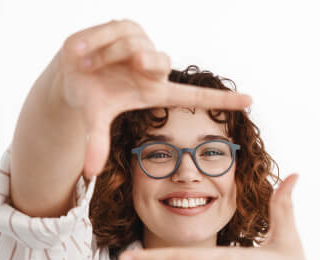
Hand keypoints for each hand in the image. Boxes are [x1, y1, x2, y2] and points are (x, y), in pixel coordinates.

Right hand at [53, 19, 251, 178]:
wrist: (69, 74)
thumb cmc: (91, 99)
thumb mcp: (95, 120)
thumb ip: (96, 143)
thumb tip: (89, 172)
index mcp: (153, 92)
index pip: (194, 96)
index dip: (222, 99)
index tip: (250, 101)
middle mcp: (152, 69)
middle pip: (160, 62)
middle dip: (149, 63)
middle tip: (136, 66)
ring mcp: (142, 46)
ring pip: (135, 45)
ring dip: (106, 56)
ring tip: (88, 65)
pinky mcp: (128, 26)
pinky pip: (118, 30)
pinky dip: (98, 42)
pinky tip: (84, 53)